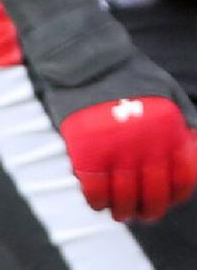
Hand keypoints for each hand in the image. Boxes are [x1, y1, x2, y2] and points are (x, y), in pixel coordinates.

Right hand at [0, 0, 196, 222]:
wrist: (84, 55)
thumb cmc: (127, 72)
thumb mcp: (168, 92)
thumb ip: (183, 122)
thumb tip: (193, 153)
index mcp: (168, 132)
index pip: (181, 181)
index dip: (176, 197)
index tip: (166, 200)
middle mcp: (145, 145)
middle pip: (153, 194)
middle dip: (149, 209)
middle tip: (141, 214)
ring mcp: (114, 147)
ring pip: (123, 196)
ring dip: (123, 210)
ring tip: (119, 212)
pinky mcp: (84, 147)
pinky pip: (92, 186)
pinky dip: (95, 200)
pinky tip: (96, 203)